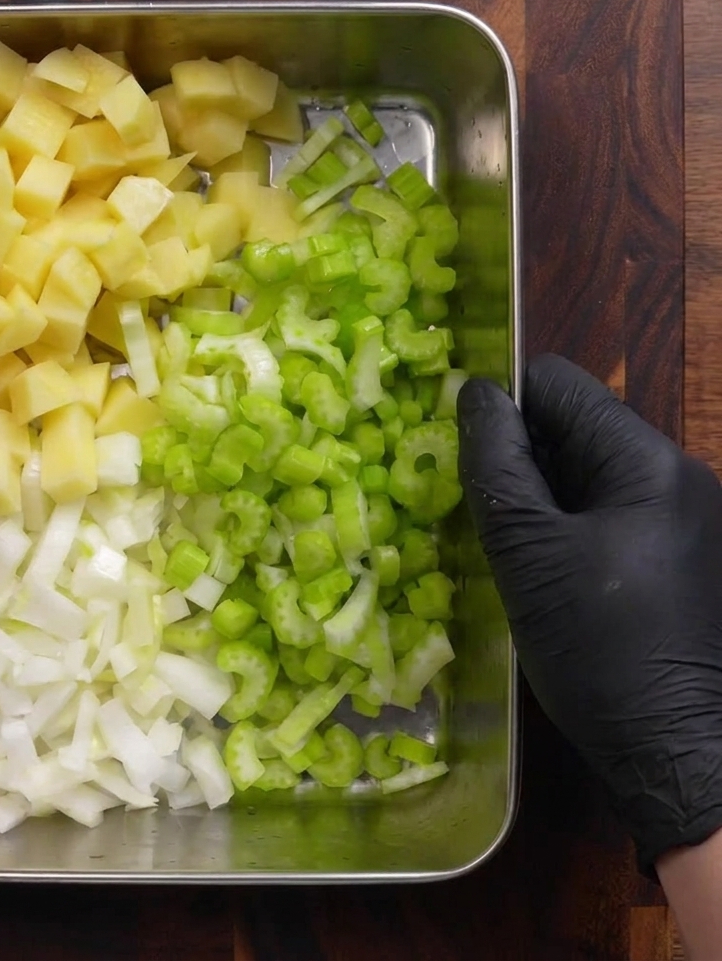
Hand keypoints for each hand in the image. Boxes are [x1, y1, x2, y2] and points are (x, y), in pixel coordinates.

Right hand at [457, 354, 721, 871]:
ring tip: (501, 543)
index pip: (558, 385)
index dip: (499, 404)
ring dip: (536, 494)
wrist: (677, 752)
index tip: (457, 452)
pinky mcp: (675, 556)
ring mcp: (679, 517)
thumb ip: (496, 466)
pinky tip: (537, 568)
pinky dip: (562, 526)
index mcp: (647, 461)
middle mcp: (674, 475)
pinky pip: (604, 513)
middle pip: (574, 427)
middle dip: (516, 455)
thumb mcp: (528, 554)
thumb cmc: (598, 649)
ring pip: (585, 472)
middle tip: (471, 504)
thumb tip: (472, 392)